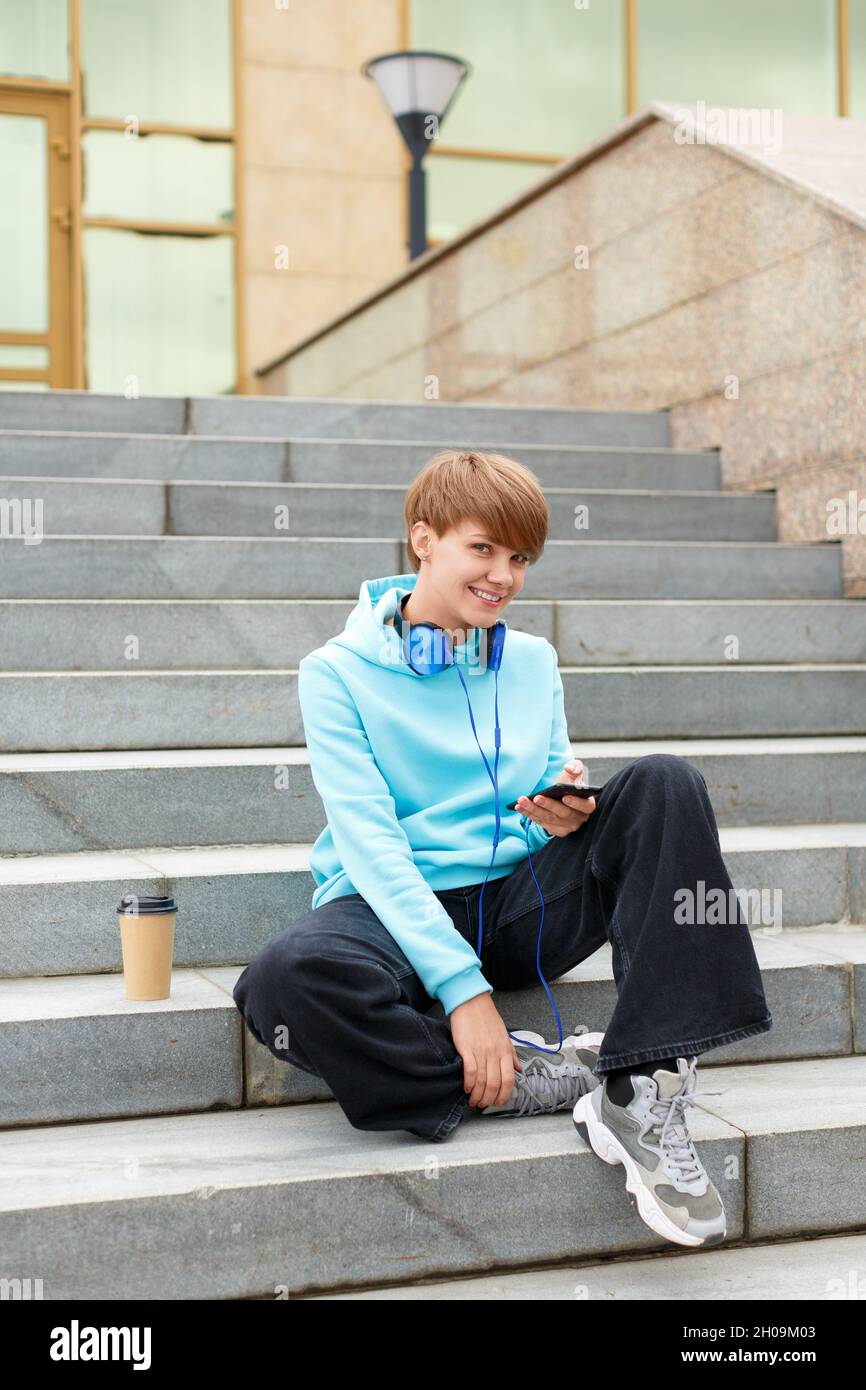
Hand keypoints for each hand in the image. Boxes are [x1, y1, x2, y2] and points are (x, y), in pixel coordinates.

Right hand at [449, 992, 522, 1108]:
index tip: (499, 1101)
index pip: (509, 1079)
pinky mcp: (466, 1048)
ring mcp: (481, 1051)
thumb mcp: (504, 1035)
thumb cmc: (487, 1018)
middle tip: (483, 1104)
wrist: (471, 1002)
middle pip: (495, 1083)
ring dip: (478, 1095)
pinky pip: (469, 1071)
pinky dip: (468, 1083)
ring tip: (474, 1100)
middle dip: (489, 1098)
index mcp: (505, 1050)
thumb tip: (519, 1069)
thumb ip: (511, 1054)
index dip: (504, 1094)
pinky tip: (466, 1088)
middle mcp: (495, 1053)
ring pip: (482, 1081)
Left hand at [516, 758, 595, 836]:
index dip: (576, 803)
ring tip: (522, 801)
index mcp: (588, 805)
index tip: (565, 797)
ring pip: (549, 819)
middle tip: (537, 798)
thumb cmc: (569, 785)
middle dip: (549, 805)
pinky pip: (540, 823)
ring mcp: (567, 826)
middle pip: (564, 813)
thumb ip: (575, 767)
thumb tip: (569, 768)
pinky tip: (519, 807)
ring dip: (534, 810)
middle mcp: (579, 818)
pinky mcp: (555, 830)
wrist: (562, 798)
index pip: (585, 806)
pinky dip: (529, 814)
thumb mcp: (574, 774)